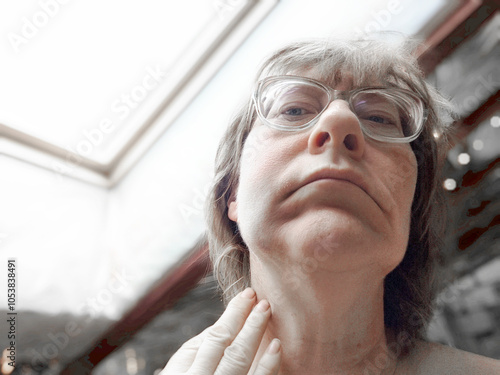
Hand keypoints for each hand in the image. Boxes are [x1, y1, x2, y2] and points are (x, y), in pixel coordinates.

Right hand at [160, 287, 281, 374]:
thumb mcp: (181, 364)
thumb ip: (204, 342)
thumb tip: (231, 317)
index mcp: (189, 374)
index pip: (217, 338)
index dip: (234, 314)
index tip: (248, 294)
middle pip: (235, 353)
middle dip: (251, 325)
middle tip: (264, 302)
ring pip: (246, 369)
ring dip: (259, 340)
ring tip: (269, 317)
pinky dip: (269, 367)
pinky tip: (277, 348)